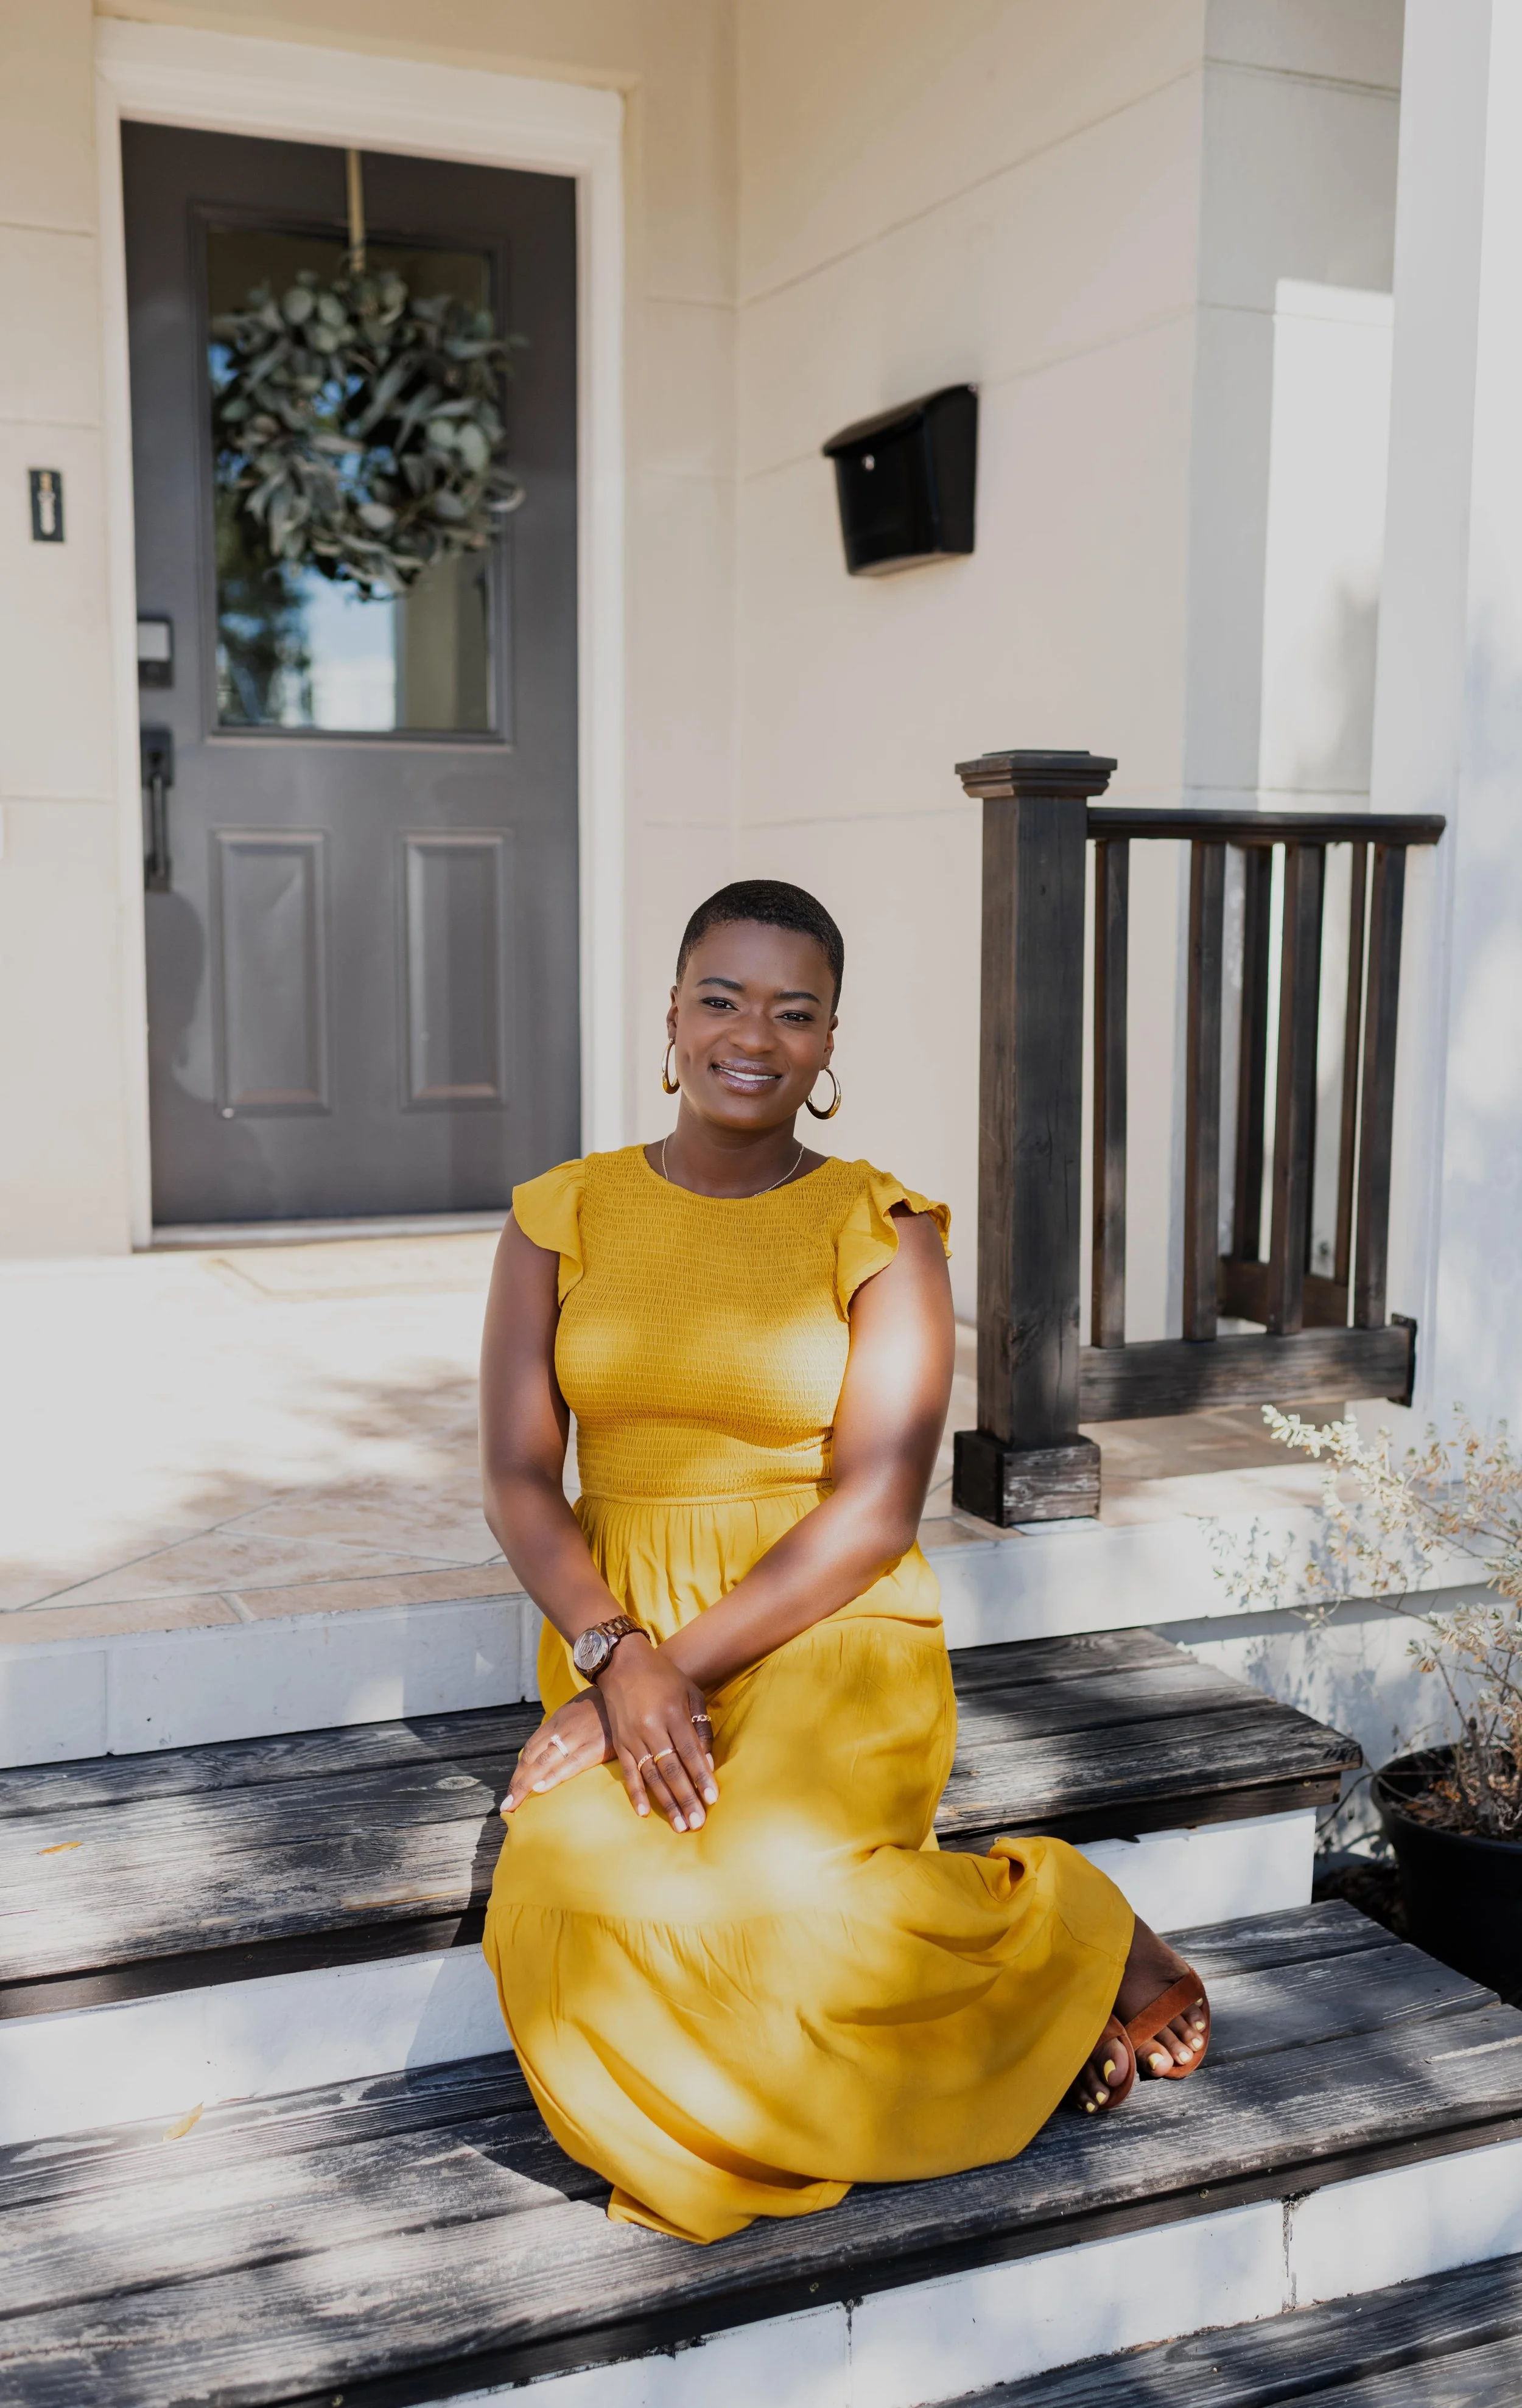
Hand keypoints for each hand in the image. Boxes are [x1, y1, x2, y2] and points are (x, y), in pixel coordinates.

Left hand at [501, 1691, 610, 1815]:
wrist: (625, 1690)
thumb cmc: (602, 1704)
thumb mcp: (577, 1711)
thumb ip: (565, 1728)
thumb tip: (555, 1746)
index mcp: (557, 1722)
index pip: (530, 1749)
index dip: (519, 1770)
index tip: (512, 1788)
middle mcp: (562, 1730)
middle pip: (532, 1759)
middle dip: (517, 1783)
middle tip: (507, 1805)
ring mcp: (577, 1737)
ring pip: (544, 1763)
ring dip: (526, 1785)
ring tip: (514, 1804)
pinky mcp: (596, 1746)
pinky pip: (571, 1764)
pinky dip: (553, 1777)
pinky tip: (540, 1789)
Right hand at [597, 1636, 718, 1832]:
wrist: (623, 1664)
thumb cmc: (664, 1678)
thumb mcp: (691, 1693)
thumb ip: (701, 1727)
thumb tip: (708, 1762)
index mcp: (673, 1713)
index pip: (690, 1752)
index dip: (701, 1776)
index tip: (712, 1799)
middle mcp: (652, 1727)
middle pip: (672, 1769)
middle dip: (686, 1798)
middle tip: (697, 1823)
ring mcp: (633, 1737)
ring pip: (652, 1776)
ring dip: (666, 1802)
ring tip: (679, 1825)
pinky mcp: (620, 1743)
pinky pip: (629, 1772)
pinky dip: (636, 1793)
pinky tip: (644, 1813)